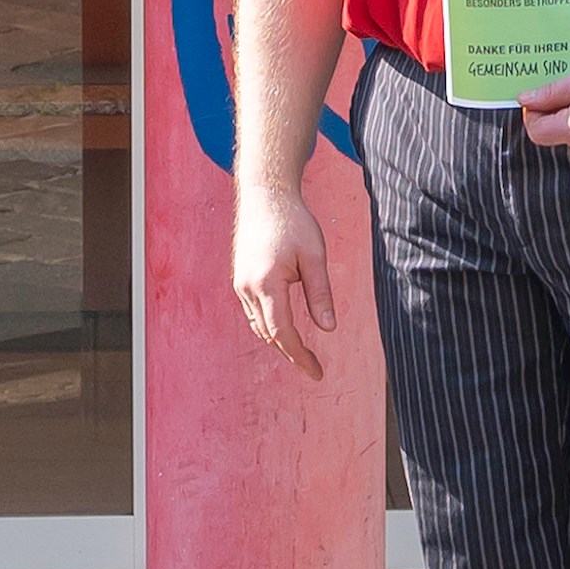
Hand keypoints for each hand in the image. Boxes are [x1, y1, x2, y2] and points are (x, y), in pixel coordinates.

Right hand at [233, 187, 335, 378]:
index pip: (282, 332)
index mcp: (266, 283)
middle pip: (269, 334)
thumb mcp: (314, 256)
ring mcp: (240, 284)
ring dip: (279, 341)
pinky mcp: (240, 279)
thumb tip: (329, 328)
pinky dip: (270, 326)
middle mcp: (247, 288)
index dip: (300, 356)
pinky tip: (285, 328)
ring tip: (303, 353)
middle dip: (291, 353)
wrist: (265, 196)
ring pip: (259, 326)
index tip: (317, 372)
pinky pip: (254, 313)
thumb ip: (320, 293)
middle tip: (315, 368)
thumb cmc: (293, 222)